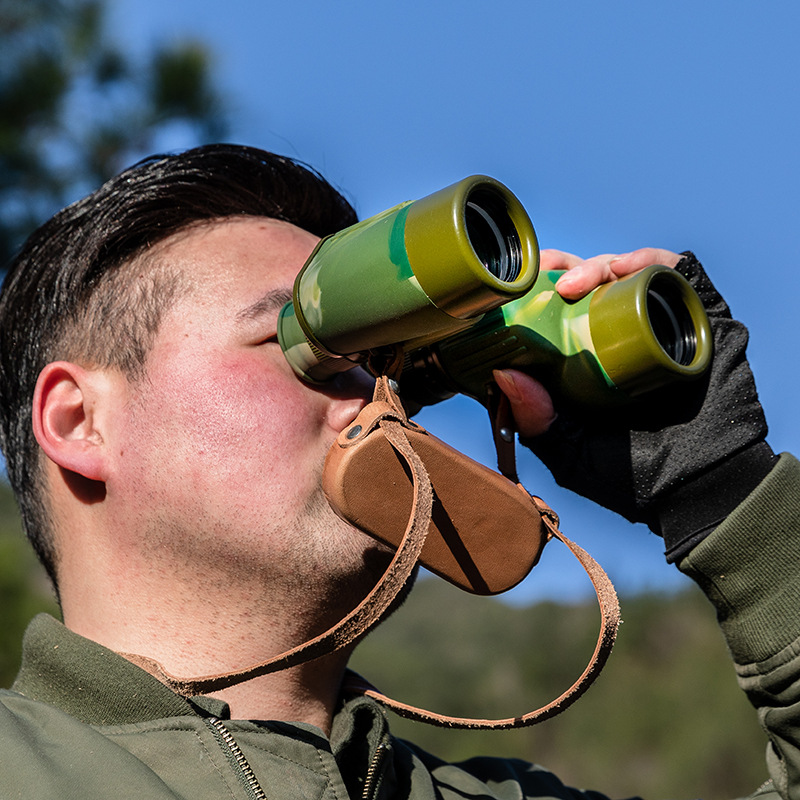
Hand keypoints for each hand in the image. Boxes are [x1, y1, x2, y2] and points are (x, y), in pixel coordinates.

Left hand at [495, 251, 773, 559]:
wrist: (706, 489)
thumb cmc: (635, 477)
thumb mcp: (570, 453)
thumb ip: (536, 423)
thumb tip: (501, 373)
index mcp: (585, 362)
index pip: (554, 313)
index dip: (529, 295)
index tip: (505, 291)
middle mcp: (620, 336)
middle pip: (585, 284)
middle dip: (557, 269)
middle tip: (536, 274)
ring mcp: (659, 323)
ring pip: (624, 274)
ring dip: (594, 267)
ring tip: (571, 284)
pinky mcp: (698, 316)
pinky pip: (676, 274)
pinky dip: (651, 262)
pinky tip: (625, 269)